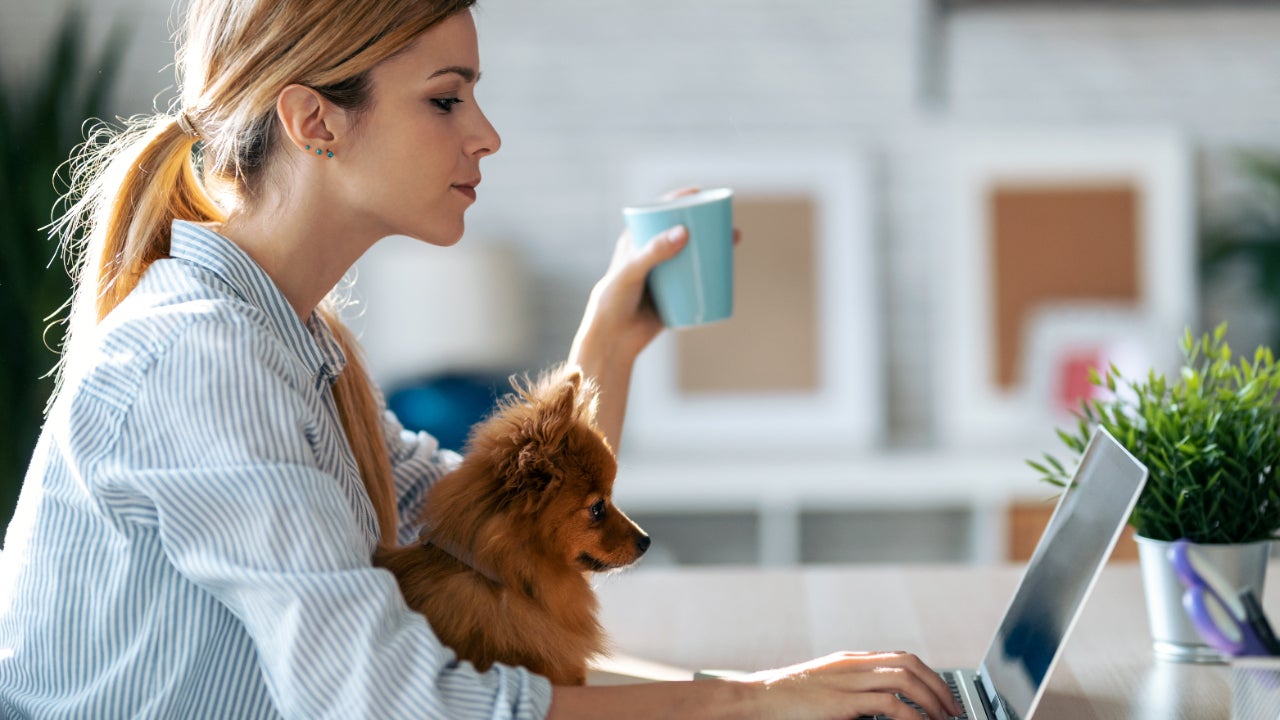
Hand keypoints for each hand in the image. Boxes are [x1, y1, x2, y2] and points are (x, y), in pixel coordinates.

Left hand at [568, 188, 717, 448]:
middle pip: (682, 232)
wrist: (613, 340)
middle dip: (706, 223)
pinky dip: (712, 271)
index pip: (658, 214)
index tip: (701, 194)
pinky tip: (729, 265)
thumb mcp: (632, 272)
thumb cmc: (614, 301)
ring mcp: (664, 276)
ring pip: (692, 255)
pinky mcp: (673, 295)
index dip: (679, 200)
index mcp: (636, 242)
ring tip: (733, 239)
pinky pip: (696, 280)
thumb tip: (685, 232)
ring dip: (714, 245)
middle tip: (725, 221)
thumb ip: (654, 251)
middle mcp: (651, 256)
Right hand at [734, 651, 962, 719]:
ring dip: (931, 700)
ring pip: (905, 679)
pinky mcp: (842, 701)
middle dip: (939, 686)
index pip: (901, 658)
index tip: (942, 696)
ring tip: (943, 719)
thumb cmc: (786, 698)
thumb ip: (851, 689)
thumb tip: (881, 704)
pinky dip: (912, 715)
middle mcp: (853, 665)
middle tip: (953, 709)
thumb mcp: (824, 686)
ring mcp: (848, 681)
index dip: (928, 675)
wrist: (757, 698)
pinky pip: (889, 704)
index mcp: (850, 660)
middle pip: (910, 664)